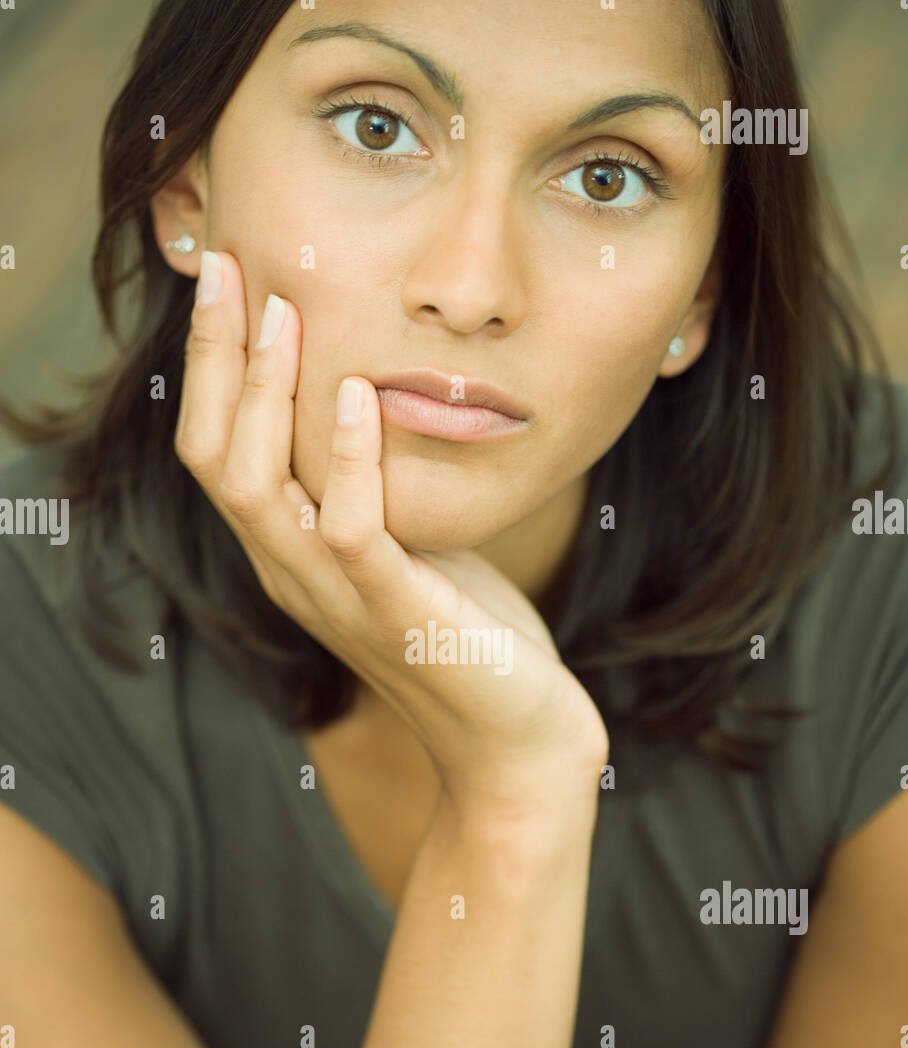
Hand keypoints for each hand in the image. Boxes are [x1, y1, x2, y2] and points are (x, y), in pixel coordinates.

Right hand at [174, 251, 608, 807]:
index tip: (229, 282)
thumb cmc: (471, 639)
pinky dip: (348, 459)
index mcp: (291, 557)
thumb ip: (381, 489)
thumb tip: (387, 406)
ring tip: (283, 311)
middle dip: (215, 359)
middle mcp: (293, 576)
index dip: (211, 369)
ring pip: (259, 490)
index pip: (219, 454)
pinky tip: (355, 394)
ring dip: (264, 395)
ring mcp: (337, 599)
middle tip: (230, 266)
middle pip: (216, 459)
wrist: (518, 743)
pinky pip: (350, 530)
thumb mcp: (414, 545)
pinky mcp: (396, 614)